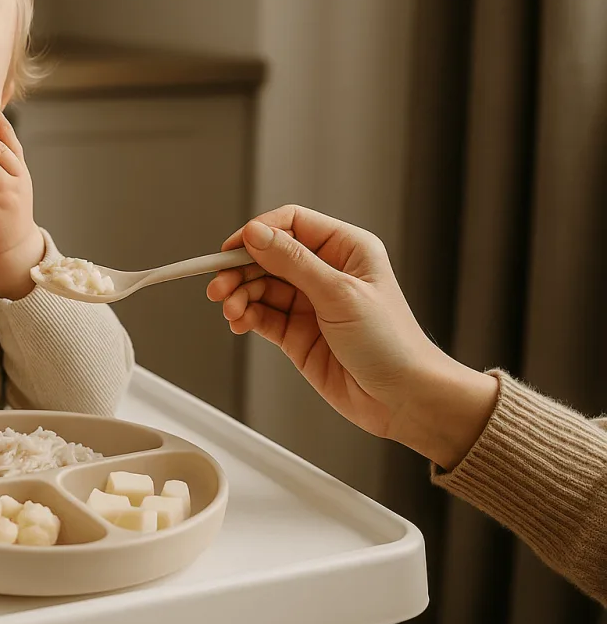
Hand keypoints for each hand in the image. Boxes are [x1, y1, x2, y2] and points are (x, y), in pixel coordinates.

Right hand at [205, 204, 498, 468]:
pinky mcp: (298, 333)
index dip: (258, 233)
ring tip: (231, 310)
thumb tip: (256, 234)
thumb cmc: (392, 344)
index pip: (292, 224)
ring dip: (240, 295)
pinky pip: (262, 315)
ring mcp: (311, 303)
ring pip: (260, 287)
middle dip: (241, 270)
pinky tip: (240, 322)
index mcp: (346, 249)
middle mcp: (327, 272)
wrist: (404, 399)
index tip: (232, 250)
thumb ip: (293, 262)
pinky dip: (246, 316)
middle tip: (220, 287)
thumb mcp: (340, 294)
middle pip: (269, 256)